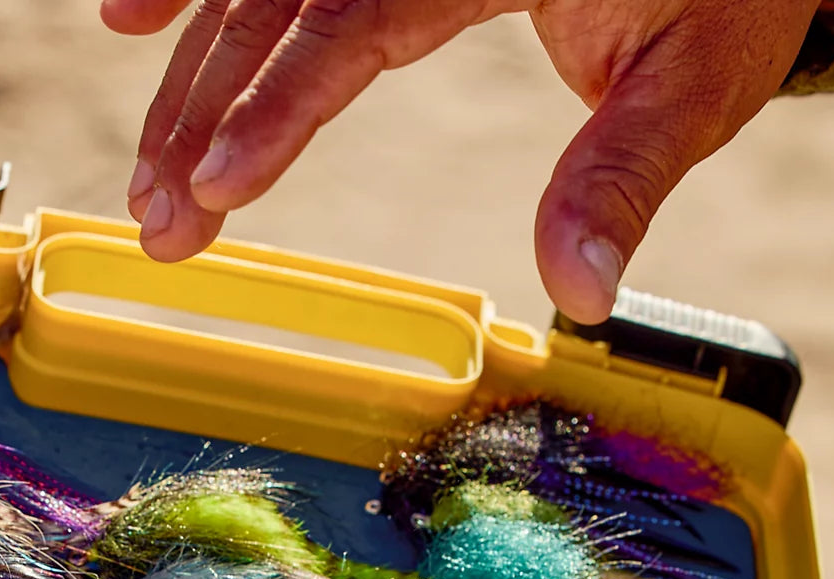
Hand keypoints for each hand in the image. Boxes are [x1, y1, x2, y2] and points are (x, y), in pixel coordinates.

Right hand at [104, 0, 816, 321]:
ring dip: (192, 78)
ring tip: (148, 177)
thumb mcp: (694, 79)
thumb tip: (580, 295)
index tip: (216, 184)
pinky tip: (139, 20)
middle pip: (284, 0)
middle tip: (157, 218)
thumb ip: (622, 175)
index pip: (359, 20)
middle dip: (205, 111)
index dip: (279, 104)